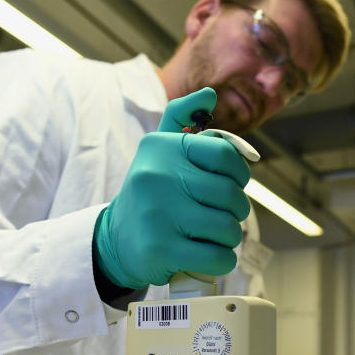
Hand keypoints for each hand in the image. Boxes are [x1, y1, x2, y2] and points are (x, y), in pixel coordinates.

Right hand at [93, 87, 250, 288]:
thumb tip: (210, 94)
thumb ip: (182, 117)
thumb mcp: (158, 150)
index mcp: (162, 148)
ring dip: (228, 237)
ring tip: (210, 235)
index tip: (232, 183)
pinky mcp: (160, 249)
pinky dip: (221, 260)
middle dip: (235, 211)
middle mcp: (156, 176)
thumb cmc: (150, 193)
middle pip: (231, 195)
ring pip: (228, 228)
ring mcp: (157, 214)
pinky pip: (218, 257)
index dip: (240, 173)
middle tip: (220, 215)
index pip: (226, 155)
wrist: (115, 241)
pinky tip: (207, 255)